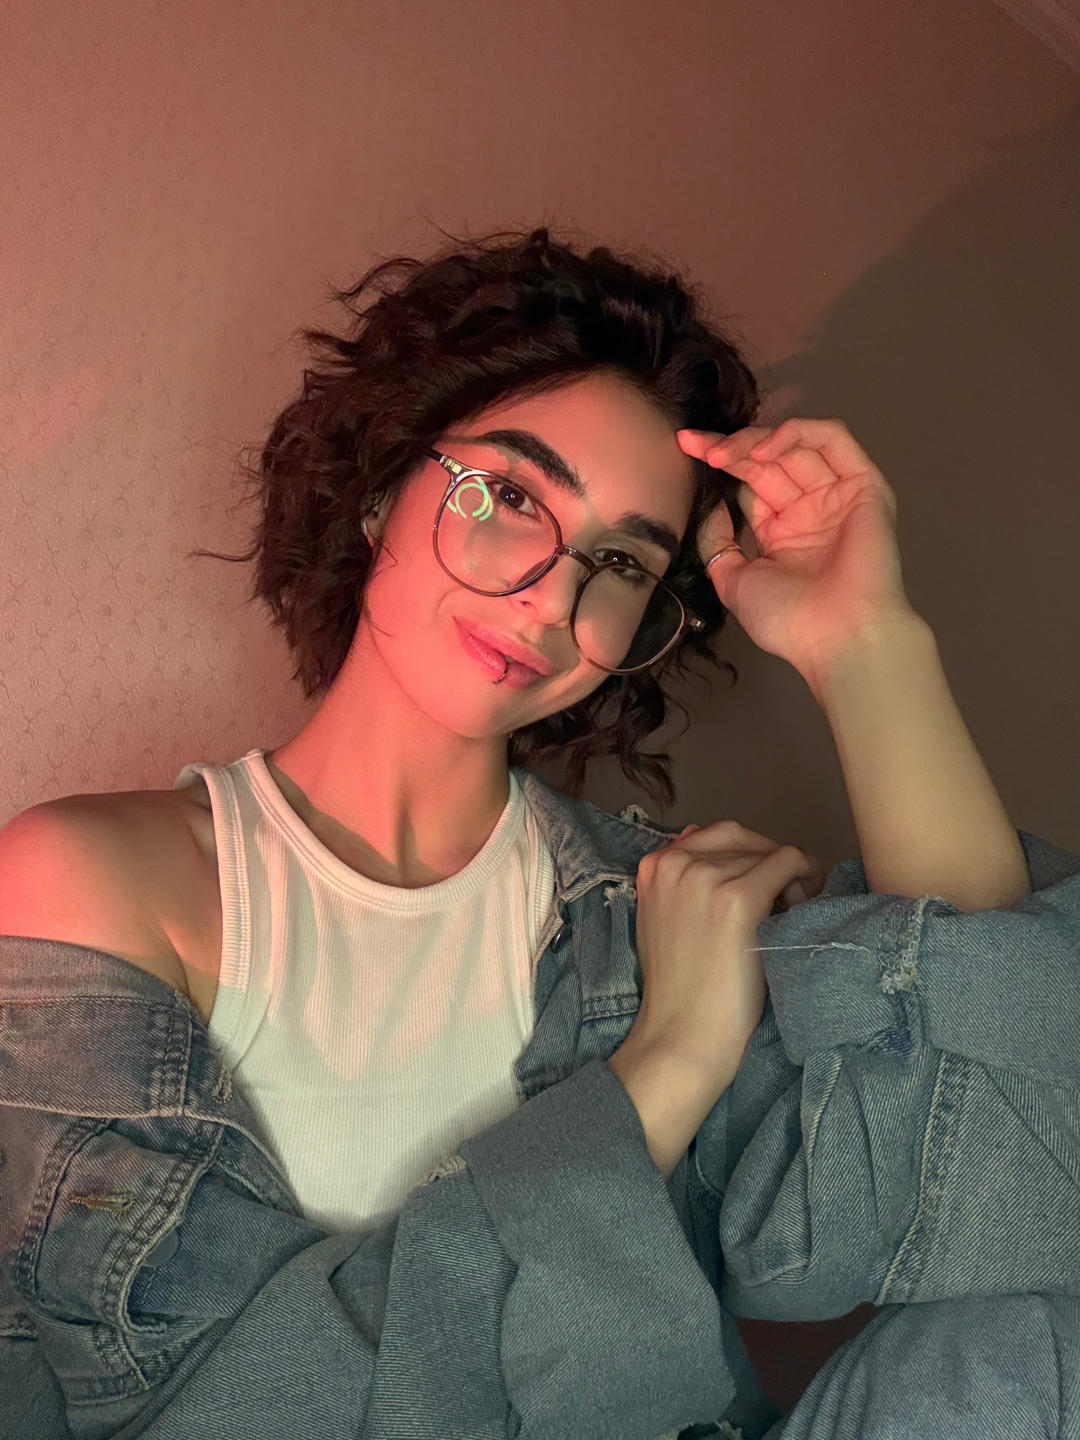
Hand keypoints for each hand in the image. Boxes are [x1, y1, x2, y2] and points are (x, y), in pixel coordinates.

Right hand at [632, 819, 826, 1082]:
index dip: (746, 856)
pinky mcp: (739, 898)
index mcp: (654, 865)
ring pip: (767, 852)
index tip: (763, 881)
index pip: (712, 835)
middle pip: (742, 838)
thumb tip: (698, 835)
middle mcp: (676, 863)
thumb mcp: (660, 920)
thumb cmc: (677, 988)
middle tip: (789, 889)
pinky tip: (806, 903)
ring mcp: (706, 878)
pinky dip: (806, 875)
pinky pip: (788, 862)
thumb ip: (676, 880)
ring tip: (796, 907)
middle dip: (769, 859)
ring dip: (788, 874)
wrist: (683, 1033)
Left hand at [677, 417, 917, 690]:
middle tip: (695, 446)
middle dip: (729, 448)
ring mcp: (838, 495)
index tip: (685, 448)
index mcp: (783, 532)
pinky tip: (763, 450)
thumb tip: (711, 507)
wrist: (837, 637)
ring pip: (796, 445)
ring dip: (755, 441)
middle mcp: (810, 509)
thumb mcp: (733, 581)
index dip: (721, 463)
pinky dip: (797, 433)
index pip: (750, 482)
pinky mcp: (864, 484)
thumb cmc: (788, 620)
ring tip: (722, 453)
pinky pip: (833, 438)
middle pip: (768, 460)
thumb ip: (719, 543)